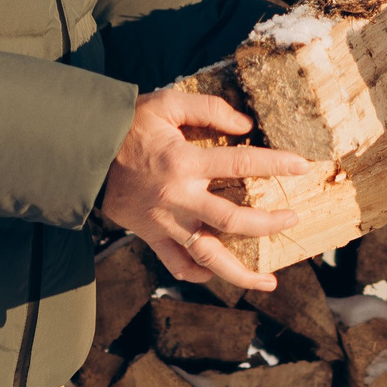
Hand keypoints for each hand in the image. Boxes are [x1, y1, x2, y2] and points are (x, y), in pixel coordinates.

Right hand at [99, 90, 320, 291]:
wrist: (83, 153)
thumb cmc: (128, 124)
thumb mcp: (167, 103)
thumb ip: (208, 109)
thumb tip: (245, 125)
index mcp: (186, 163)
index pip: (243, 164)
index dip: (277, 164)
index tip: (303, 166)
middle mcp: (180, 198)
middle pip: (234, 220)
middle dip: (270, 224)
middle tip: (294, 220)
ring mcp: (166, 222)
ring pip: (208, 255)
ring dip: (241, 272)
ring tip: (268, 283)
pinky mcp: (150, 235)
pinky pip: (176, 263)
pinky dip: (198, 273)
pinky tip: (216, 274)